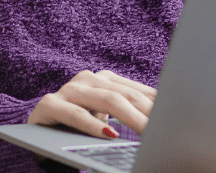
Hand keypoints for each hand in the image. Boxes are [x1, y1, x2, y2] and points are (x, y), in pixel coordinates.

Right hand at [26, 69, 157, 138]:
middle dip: (149, 113)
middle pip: (126, 95)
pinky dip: (94, 125)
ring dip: (130, 118)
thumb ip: (130, 114)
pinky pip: (76, 115)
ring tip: (147, 132)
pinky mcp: (50, 104)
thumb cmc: (79, 129)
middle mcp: (88, 79)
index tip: (177, 119)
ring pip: (106, 100)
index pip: (138, 92)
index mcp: (106, 79)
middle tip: (166, 128)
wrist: (38, 136)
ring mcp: (69, 90)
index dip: (159, 105)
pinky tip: (109, 134)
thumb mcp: (107, 119)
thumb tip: (167, 120)